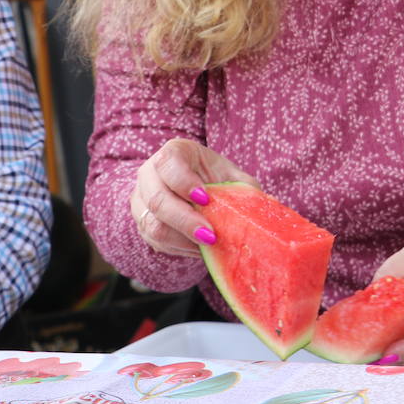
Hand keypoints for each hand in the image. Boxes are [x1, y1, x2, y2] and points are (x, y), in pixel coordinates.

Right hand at [129, 138, 257, 258]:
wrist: (192, 187)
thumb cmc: (213, 177)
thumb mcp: (230, 175)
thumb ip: (243, 186)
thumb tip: (263, 205)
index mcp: (172, 153)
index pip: (168, 164)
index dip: (184, 182)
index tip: (206, 199)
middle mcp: (149, 174)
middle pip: (158, 199)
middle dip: (185, 220)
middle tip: (211, 235)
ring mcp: (140, 200)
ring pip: (152, 225)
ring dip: (182, 239)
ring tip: (209, 245)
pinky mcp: (141, 224)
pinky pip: (155, 241)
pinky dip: (179, 248)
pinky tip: (200, 250)